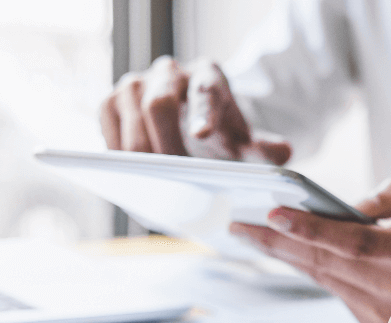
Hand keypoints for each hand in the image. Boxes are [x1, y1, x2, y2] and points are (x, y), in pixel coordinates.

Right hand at [100, 56, 291, 163]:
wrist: (194, 126)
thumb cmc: (220, 135)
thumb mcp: (244, 145)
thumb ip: (264, 150)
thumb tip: (284, 153)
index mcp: (209, 77)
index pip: (207, 90)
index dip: (203, 112)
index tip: (203, 134)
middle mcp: (171, 73)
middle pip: (159, 102)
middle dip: (164, 142)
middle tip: (172, 177)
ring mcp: (139, 83)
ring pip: (127, 107)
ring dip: (136, 147)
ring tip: (148, 181)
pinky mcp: (114, 99)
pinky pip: (105, 116)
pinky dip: (114, 145)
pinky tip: (128, 171)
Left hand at [230, 181, 390, 322]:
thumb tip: (357, 203)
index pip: (350, 242)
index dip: (310, 228)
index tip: (272, 212)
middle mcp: (388, 287)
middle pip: (323, 262)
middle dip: (276, 242)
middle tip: (237, 223)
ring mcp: (378, 309)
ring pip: (322, 278)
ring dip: (283, 256)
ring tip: (248, 234)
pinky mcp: (371, 321)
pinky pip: (332, 290)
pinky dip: (306, 269)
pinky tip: (285, 253)